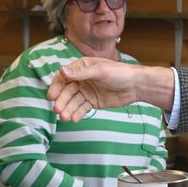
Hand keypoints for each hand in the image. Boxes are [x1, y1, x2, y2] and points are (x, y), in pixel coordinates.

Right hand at [47, 58, 172, 121]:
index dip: (56, 86)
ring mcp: (87, 91)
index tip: (51, 96)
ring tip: (65, 118)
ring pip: (73, 101)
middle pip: (67, 91)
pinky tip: (74, 119)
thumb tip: (63, 71)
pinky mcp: (93, 102)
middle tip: (58, 110)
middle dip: (62, 101)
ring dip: (68, 109)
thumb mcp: (100, 71)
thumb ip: (81, 73)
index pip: (64, 77)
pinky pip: (82, 108)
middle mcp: (82, 79)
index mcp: (81, 67)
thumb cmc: (119, 72)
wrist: (135, 85)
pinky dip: (77, 114)